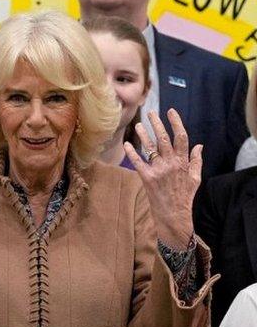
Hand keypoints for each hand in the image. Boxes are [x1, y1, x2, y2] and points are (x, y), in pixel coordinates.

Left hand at [124, 109, 200, 247]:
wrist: (174, 214)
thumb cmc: (184, 196)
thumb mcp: (195, 178)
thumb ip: (196, 161)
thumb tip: (199, 145)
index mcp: (183, 162)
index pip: (181, 137)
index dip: (176, 123)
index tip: (171, 112)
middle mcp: (171, 164)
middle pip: (164, 139)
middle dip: (157, 124)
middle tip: (151, 113)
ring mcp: (159, 170)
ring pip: (151, 148)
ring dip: (143, 135)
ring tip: (138, 125)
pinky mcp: (147, 178)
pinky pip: (138, 162)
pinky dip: (132, 152)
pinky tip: (127, 144)